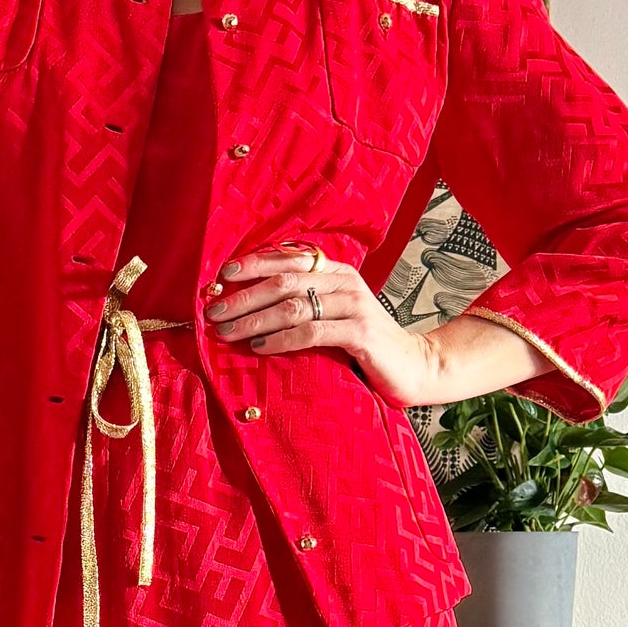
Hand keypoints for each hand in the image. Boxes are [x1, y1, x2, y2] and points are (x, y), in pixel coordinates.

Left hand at [202, 240, 440, 408]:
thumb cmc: (365, 343)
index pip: (287, 260)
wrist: (414, 366)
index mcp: (337, 271)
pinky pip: (311, 332)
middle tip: (213, 313)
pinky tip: (259, 347)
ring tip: (227, 332)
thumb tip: (252, 303)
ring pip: (293, 307)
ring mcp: (354, 306)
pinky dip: (280, 339)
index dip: (252, 265)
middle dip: (243, 298)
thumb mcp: (335, 314)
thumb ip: (306, 303)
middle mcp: (345, 282)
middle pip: (283, 283)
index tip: (220, 277)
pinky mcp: (360, 334)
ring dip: (254, 320)